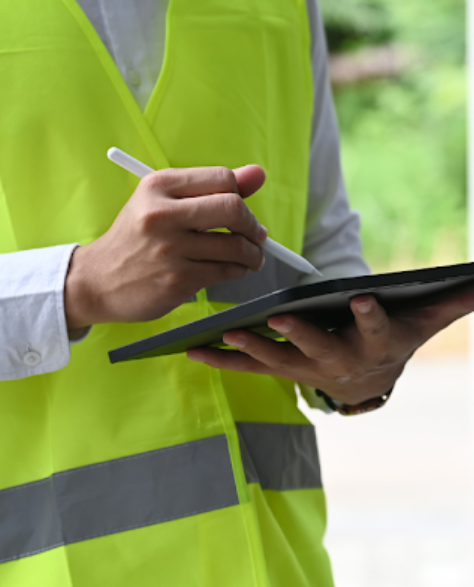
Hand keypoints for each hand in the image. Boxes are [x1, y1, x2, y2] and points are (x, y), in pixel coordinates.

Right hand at [65, 165, 266, 328]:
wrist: (97, 280)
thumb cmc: (135, 239)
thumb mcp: (162, 203)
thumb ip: (210, 188)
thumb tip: (257, 174)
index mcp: (158, 186)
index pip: (222, 179)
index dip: (242, 195)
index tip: (244, 211)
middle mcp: (162, 214)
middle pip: (233, 208)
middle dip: (253, 225)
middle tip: (257, 236)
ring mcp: (169, 249)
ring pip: (235, 246)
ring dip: (252, 254)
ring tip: (250, 257)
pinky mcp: (177, 280)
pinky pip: (226, 271)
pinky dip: (237, 271)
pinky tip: (231, 270)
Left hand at [187, 283, 473, 404]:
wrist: (367, 379)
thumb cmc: (393, 340)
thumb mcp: (422, 321)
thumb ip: (451, 301)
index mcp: (374, 344)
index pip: (377, 330)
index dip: (373, 316)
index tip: (364, 298)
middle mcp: (338, 362)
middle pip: (320, 350)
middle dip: (302, 334)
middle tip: (280, 316)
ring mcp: (305, 369)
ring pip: (277, 361)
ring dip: (252, 348)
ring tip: (224, 334)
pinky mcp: (280, 369)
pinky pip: (249, 367)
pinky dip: (223, 359)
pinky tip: (194, 349)